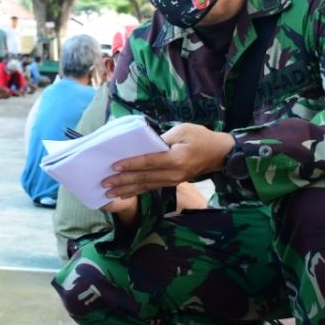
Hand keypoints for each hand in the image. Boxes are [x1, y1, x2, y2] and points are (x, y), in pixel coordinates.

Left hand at [102, 124, 234, 200]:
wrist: (219, 154)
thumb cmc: (201, 137)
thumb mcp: (183, 130)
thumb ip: (163, 138)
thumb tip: (144, 145)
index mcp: (175, 159)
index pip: (148, 162)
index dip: (130, 164)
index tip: (114, 166)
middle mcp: (173, 173)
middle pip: (144, 178)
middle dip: (123, 181)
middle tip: (105, 183)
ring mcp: (173, 180)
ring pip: (146, 186)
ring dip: (126, 189)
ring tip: (109, 193)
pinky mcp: (172, 182)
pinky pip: (152, 187)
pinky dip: (137, 191)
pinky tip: (125, 194)